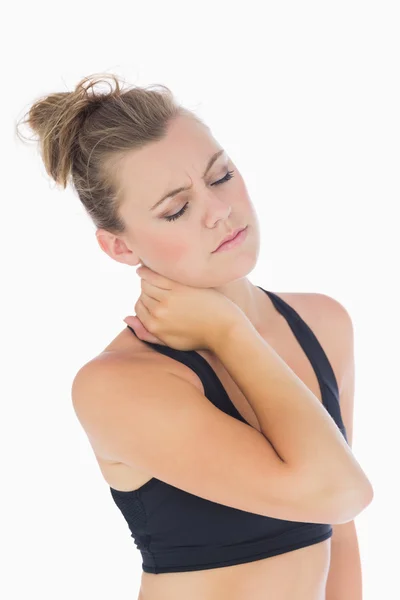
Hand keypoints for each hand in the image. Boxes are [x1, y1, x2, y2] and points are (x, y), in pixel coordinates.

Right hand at [123, 266, 243, 350]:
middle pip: (142, 294)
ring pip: (146, 282)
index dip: (145, 301)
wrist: (224, 329)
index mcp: (154, 326)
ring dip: (148, 278)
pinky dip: (149, 269)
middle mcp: (158, 312)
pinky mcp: (179, 287)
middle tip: (160, 287)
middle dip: (148, 290)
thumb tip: (125, 318)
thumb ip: (146, 333)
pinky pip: (156, 274)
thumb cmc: (198, 336)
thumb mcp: (169, 342)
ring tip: (155, 275)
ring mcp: (168, 299)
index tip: (156, 297)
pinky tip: (151, 266)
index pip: (138, 307)